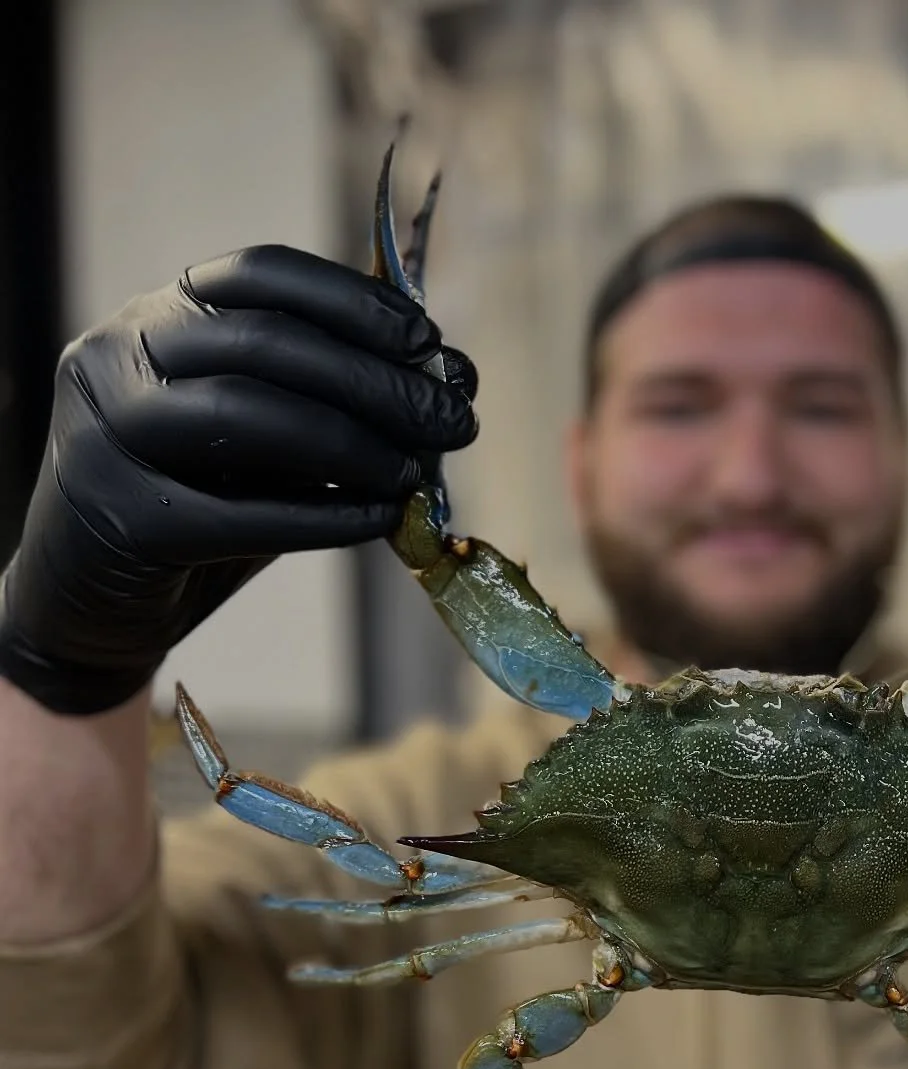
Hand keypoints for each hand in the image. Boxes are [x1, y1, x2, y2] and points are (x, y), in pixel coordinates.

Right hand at [0, 245, 478, 714]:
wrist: (97, 600)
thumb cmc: (199, 505)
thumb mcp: (263, 440)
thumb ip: (330, 405)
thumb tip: (448, 383)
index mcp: (160, 314)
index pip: (261, 275)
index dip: (354, 301)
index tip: (428, 339)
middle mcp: (121, 354)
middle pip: (265, 344)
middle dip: (377, 382)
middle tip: (457, 421)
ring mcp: (107, 431)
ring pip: (244, 415)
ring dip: (354, 444)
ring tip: (417, 474)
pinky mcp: (118, 515)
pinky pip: (238, 514)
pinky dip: (324, 518)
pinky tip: (384, 520)